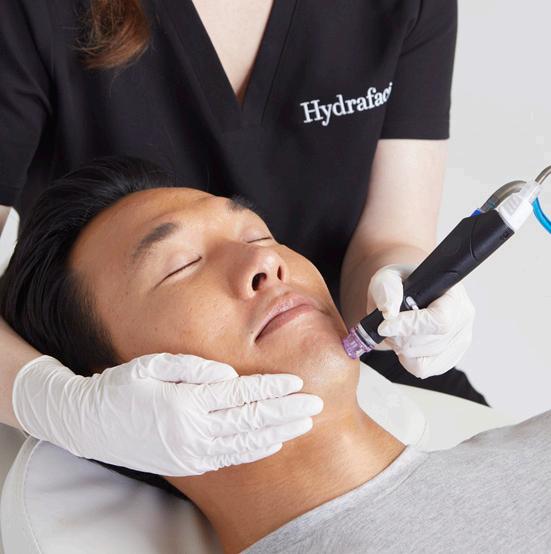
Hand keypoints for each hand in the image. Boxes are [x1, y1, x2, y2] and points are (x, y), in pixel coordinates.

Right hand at [12, 353, 322, 475]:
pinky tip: (273, 441)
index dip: (272, 389)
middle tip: (315, 403)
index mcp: (184, 403)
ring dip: (278, 433)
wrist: (87, 424)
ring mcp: (190, 452)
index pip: (240, 396)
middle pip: (250, 421)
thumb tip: (229, 373)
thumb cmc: (120, 387)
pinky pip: (230, 458)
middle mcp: (191, 432)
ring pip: (245, 444)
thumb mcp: (151, 365)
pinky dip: (255, 450)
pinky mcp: (187, 463)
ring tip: (304, 423)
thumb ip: (192, 368)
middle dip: (287, 412)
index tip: (297, 382)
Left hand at [367, 264, 474, 377]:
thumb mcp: (388, 277)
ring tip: (397, 331)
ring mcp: (459, 341)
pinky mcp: (449, 358)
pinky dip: (407, 360)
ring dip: (401, 348)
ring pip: (423, 360)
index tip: (385, 326)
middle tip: (388, 325)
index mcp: (454, 296)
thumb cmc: (401, 283)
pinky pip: (423, 370)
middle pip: (429, 343)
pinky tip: (405, 342)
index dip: (410, 326)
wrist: (406, 293)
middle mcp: (463, 320)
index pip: (440, 320)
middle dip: (399, 337)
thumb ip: (387, 289)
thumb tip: (389, 311)